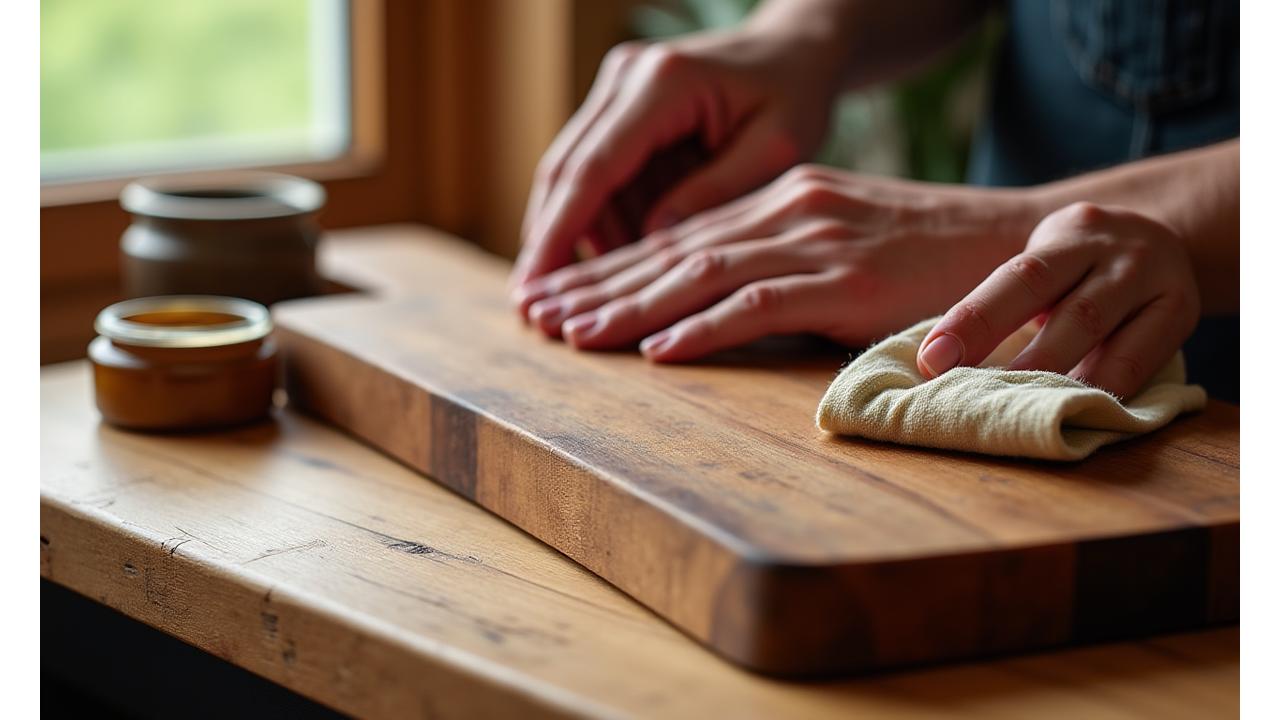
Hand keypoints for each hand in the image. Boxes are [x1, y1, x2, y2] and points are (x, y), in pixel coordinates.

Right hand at [511, 26, 844, 291]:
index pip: (592, 168)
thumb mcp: (776, 147)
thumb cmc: (796, 94)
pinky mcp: (618, 108)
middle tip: (531, 310)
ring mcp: (615, 91)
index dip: (559, 232)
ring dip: (577, 238)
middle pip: (565, 171)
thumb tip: (654, 246)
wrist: (794, 47)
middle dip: (546, 243)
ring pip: (573, 176)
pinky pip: (596, 173)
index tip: (535, 286)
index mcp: (662, 85)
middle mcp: (624, 79)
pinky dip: (602, 220)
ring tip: (576, 302)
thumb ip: (715, 195)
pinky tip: (614, 265)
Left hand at [522, 164, 1038, 359]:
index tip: (561, 293)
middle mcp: (787, 211)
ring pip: (700, 274)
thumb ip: (783, 267)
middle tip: (537, 313)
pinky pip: (759, 304)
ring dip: (631, 308)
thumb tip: (719, 305)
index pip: (679, 236)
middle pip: (673, 250)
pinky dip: (702, 329)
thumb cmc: (931, 257)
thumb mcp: (844, 248)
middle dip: (600, 284)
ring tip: (572, 334)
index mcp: (782, 201)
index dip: (613, 267)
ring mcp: (815, 240)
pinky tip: (657, 350)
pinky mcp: (847, 279)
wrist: (1017, 245)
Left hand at [917, 203, 1200, 398]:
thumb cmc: (1077, 266)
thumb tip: (938, 359)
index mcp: (1069, 233)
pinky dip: (1103, 388)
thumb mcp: (1047, 263)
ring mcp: (1156, 279)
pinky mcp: (1181, 312)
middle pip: (1064, 308)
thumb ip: (1006, 301)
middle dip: (1015, 358)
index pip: (1017, 278)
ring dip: (1056, 377)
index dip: (973, 321)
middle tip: (971, 393)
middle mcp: (1117, 250)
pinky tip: (1072, 409)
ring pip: (1100, 333)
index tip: (932, 360)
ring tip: (1018, 410)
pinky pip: (1140, 360)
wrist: (1161, 237)